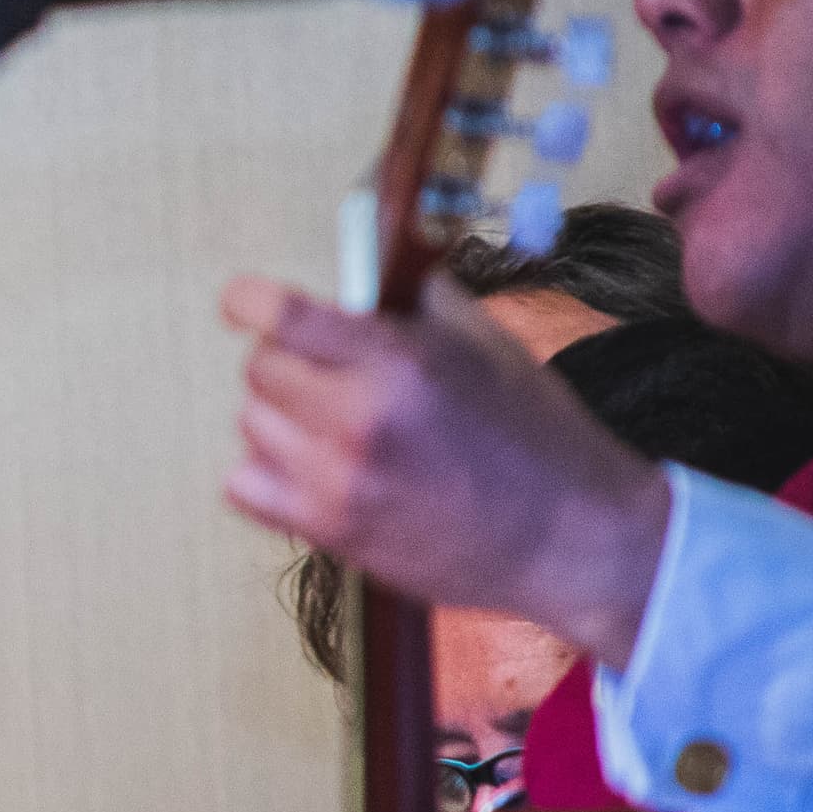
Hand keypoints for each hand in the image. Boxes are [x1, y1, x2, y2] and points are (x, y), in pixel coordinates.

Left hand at [221, 271, 671, 666]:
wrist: (569, 537)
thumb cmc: (537, 437)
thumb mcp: (488, 346)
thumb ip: (418, 303)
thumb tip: (369, 274)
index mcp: (400, 362)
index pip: (283, 317)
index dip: (251, 302)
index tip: (243, 302)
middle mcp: (358, 419)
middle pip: (261, 369)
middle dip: (290, 360)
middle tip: (332, 372)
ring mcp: (336, 480)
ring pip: (251, 424)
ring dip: (282, 416)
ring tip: (336, 424)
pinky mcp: (327, 531)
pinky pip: (243, 485)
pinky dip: (266, 472)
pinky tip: (314, 466)